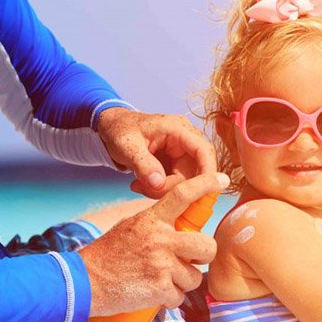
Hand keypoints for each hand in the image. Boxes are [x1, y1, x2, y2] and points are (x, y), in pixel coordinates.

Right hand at [78, 172, 229, 315]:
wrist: (83, 282)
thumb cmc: (109, 255)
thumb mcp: (132, 228)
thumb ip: (158, 224)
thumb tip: (185, 227)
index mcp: (152, 220)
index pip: (182, 195)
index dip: (205, 185)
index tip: (222, 180)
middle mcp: (160, 239)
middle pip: (207, 246)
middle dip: (202, 257)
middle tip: (188, 261)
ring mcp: (161, 264)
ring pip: (195, 277)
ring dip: (181, 283)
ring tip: (159, 279)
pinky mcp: (159, 289)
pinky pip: (180, 297)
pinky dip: (169, 299)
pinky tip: (152, 293)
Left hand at [97, 107, 216, 198]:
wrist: (113, 128)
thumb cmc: (120, 130)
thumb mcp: (127, 145)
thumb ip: (143, 164)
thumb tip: (158, 183)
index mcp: (178, 129)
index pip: (204, 151)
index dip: (208, 172)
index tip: (201, 192)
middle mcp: (185, 140)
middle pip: (196, 170)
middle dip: (174, 186)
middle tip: (147, 189)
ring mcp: (182, 153)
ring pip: (186, 180)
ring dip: (164, 189)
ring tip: (139, 185)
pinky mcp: (176, 164)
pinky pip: (177, 182)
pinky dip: (160, 189)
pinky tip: (142, 184)